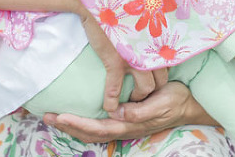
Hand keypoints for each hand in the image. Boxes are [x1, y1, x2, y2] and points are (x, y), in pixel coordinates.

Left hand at [42, 81, 197, 142]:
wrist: (188, 104)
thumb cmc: (174, 101)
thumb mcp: (160, 103)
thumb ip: (140, 110)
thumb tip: (118, 113)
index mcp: (128, 124)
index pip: (96, 128)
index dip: (76, 124)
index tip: (59, 116)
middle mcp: (122, 127)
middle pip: (89, 133)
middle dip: (67, 126)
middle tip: (47, 116)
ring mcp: (123, 124)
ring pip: (91, 131)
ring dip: (72, 125)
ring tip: (54, 117)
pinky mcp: (125, 118)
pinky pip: (98, 124)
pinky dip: (83, 122)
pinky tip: (76, 114)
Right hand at [79, 12, 167, 112]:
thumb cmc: (120, 5)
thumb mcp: (143, 14)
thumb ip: (150, 28)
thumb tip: (153, 33)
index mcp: (157, 40)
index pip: (167, 68)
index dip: (160, 79)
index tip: (151, 82)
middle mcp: (150, 50)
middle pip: (160, 82)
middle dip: (151, 93)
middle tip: (140, 95)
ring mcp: (134, 57)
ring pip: (144, 89)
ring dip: (136, 99)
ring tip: (128, 101)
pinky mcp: (116, 60)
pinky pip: (116, 87)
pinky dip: (112, 100)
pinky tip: (109, 106)